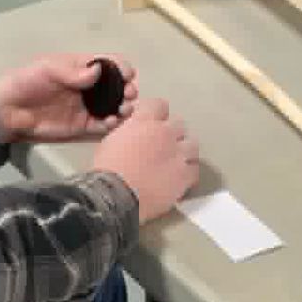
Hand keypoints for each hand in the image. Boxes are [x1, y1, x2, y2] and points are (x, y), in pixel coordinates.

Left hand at [0, 54, 135, 143]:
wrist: (7, 111)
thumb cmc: (26, 81)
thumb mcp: (48, 69)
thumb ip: (73, 71)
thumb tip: (99, 70)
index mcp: (83, 67)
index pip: (110, 63)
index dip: (122, 67)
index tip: (127, 75)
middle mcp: (90, 87)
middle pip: (118, 86)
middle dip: (128, 89)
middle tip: (128, 95)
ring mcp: (87, 107)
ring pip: (115, 106)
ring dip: (124, 108)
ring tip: (122, 111)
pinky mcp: (83, 126)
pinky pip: (103, 126)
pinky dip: (112, 125)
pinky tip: (111, 123)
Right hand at [91, 97, 200, 223]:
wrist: (115, 197)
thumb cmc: (107, 169)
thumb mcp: (111, 140)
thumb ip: (128, 131)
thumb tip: (133, 133)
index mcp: (145, 121)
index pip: (159, 105)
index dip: (155, 114)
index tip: (150, 124)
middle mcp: (166, 133)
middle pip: (178, 124)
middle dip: (170, 133)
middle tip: (160, 146)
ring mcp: (178, 154)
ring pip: (191, 144)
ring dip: (183, 151)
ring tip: (173, 162)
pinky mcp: (185, 175)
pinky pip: (194, 169)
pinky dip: (188, 172)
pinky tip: (179, 179)